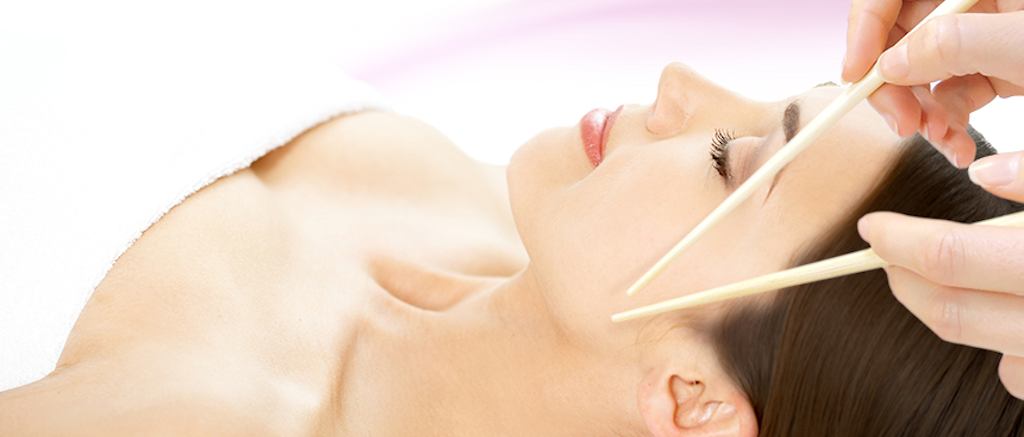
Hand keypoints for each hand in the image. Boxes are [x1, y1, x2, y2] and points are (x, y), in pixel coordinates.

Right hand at [842, 0, 1023, 166]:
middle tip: (902, 122)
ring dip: (920, 114)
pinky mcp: (993, 67)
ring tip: (940, 139)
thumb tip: (891, 66)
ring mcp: (981, 37)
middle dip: (893, 86)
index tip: (855, 75)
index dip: (864, 29)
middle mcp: (970, 6)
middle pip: (900, 37)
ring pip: (921, 72)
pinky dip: (946, 124)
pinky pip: (951, 93)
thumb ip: (953, 44)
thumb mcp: (1019, 42)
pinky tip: (956, 144)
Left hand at [858, 151, 1023, 399]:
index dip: (898, 241)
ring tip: (939, 273)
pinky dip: (999, 339)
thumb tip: (980, 172)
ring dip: (945, 306)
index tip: (871, 228)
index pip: (948, 257)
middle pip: (948, 310)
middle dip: (904, 278)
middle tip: (885, 253)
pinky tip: (1006, 306)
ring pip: (975, 342)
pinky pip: (1014, 370)